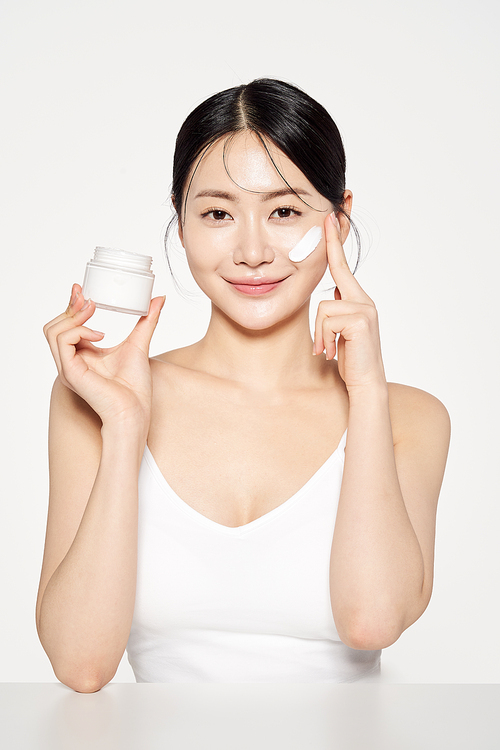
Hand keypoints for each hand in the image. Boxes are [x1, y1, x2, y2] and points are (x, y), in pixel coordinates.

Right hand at [43, 284, 164, 425]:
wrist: (135, 411)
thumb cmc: (135, 387)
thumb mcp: (140, 343)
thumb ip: (146, 321)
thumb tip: (158, 300)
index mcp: (82, 355)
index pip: (67, 325)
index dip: (72, 305)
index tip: (82, 289)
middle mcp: (71, 361)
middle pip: (54, 326)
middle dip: (70, 307)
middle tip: (88, 297)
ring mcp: (68, 367)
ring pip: (53, 331)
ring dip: (73, 316)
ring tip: (94, 311)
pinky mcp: (70, 373)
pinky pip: (63, 342)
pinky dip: (79, 331)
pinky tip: (99, 335)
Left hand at [313, 213, 385, 391]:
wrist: (364, 384)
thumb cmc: (349, 360)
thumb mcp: (339, 331)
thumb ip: (337, 310)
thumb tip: (331, 294)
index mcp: (357, 301)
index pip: (342, 267)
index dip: (335, 243)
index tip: (330, 218)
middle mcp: (364, 301)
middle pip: (335, 275)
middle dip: (331, 251)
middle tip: (330, 218)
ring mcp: (365, 309)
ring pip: (323, 307)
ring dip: (320, 333)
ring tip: (329, 348)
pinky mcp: (361, 320)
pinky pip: (327, 320)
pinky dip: (324, 339)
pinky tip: (333, 352)